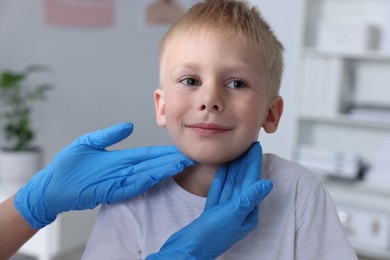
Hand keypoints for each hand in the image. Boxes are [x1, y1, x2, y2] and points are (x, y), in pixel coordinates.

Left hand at [14, 122, 194, 229]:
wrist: (51, 186)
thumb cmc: (68, 167)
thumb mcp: (89, 143)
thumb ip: (110, 135)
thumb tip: (129, 125)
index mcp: (120, 159)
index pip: (147, 155)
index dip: (164, 152)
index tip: (179, 149)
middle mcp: (123, 170)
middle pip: (152, 164)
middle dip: (171, 161)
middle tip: (190, 156)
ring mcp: (118, 181)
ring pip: (147, 174)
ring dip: (164, 169)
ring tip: (181, 163)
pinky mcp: (110, 191)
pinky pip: (133, 186)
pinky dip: (147, 180)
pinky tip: (160, 174)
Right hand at [147, 142, 272, 258]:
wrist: (187, 248)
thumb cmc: (209, 236)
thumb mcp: (232, 215)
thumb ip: (249, 198)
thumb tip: (267, 184)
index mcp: (246, 214)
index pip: (252, 182)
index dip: (253, 164)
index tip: (255, 148)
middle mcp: (237, 212)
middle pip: (243, 181)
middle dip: (245, 163)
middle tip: (249, 146)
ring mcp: (224, 211)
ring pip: (231, 185)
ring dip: (234, 169)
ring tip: (237, 153)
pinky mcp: (212, 211)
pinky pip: (219, 191)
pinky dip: (222, 179)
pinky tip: (223, 169)